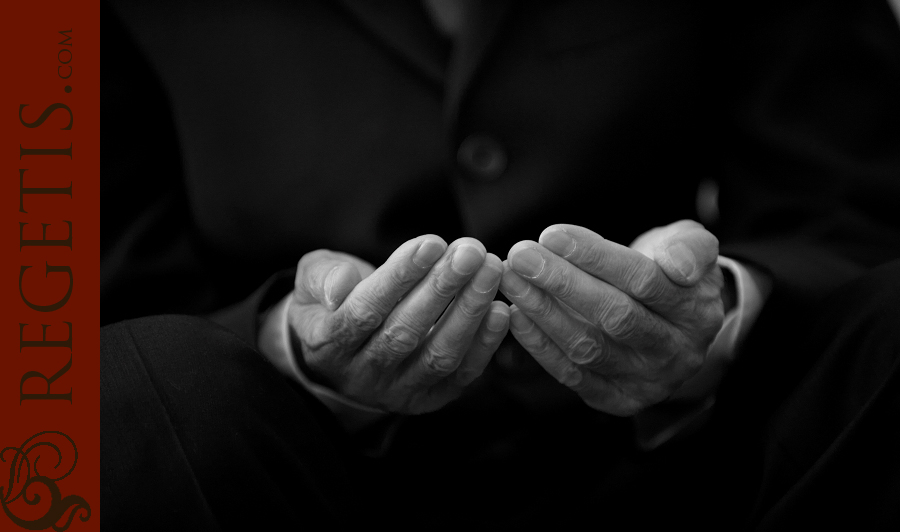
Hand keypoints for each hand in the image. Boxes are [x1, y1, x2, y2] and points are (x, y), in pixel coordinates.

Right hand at [289, 235, 509, 413]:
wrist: (340, 355)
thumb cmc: (330, 304)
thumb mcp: (311, 281)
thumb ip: (322, 277)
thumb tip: (343, 283)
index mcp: (328, 344)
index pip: (365, 310)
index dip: (400, 276)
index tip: (432, 242)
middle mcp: (362, 375)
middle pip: (405, 332)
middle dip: (442, 288)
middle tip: (471, 251)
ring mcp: (397, 391)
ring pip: (438, 355)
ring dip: (469, 311)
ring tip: (490, 270)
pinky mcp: (428, 398)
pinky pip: (460, 375)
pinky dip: (484, 344)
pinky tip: (500, 310)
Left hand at [499, 221, 723, 415]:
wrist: (673, 324)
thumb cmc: (672, 272)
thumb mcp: (694, 247)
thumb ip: (691, 247)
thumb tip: (677, 263)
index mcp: (697, 312)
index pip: (643, 281)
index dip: (595, 257)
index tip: (551, 234)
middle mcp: (677, 353)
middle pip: (614, 316)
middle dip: (561, 282)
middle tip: (521, 255)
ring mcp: (647, 382)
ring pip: (588, 347)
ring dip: (543, 312)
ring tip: (511, 279)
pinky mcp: (617, 400)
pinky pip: (572, 375)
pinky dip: (539, 345)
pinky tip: (515, 314)